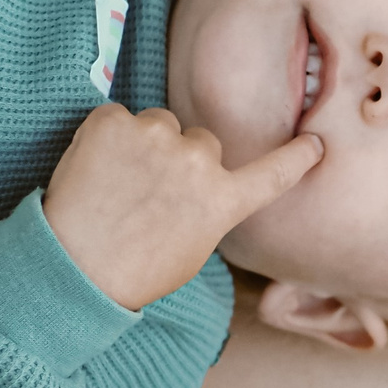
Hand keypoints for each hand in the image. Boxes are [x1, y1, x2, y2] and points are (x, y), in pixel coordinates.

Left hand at [42, 102, 321, 311]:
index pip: (272, 173)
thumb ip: (207, 210)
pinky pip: (115, 116)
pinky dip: (104, 136)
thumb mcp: (191, 250)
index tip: (314, 143)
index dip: (296, 157)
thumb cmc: (132, 272)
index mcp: (223, 201)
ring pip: (158, 123)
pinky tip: (93, 170)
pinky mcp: (114, 121)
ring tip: (116, 183)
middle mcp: (199, 162)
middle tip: (146, 192)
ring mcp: (156, 136)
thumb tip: (196, 189)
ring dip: (143, 142)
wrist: (73, 269)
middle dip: (180, 156)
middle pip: (200, 140)